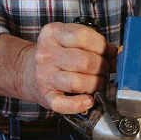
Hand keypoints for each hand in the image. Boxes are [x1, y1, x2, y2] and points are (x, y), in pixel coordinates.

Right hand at [0, 23, 116, 113]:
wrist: (25, 71)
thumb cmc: (53, 55)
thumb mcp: (65, 39)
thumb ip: (89, 41)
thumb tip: (115, 53)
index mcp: (52, 34)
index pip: (84, 36)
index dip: (103, 46)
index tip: (110, 53)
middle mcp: (46, 54)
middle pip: (84, 61)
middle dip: (103, 67)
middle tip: (106, 70)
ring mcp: (44, 77)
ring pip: (79, 83)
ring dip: (97, 84)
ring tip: (100, 83)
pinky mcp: (46, 97)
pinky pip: (64, 104)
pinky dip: (80, 104)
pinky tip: (89, 100)